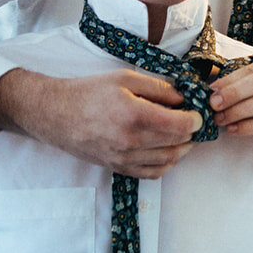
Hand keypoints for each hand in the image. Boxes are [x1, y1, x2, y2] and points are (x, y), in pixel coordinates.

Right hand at [0, 68, 202, 177]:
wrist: (55, 114)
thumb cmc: (88, 92)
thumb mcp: (124, 79)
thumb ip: (158, 88)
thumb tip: (183, 97)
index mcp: (134, 115)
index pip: (180, 125)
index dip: (196, 119)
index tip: (197, 112)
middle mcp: (130, 141)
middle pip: (178, 143)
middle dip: (192, 132)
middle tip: (193, 121)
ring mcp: (123, 158)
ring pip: (169, 160)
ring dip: (183, 148)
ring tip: (183, 135)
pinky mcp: (118, 167)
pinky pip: (152, 173)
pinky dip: (167, 163)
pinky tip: (168, 150)